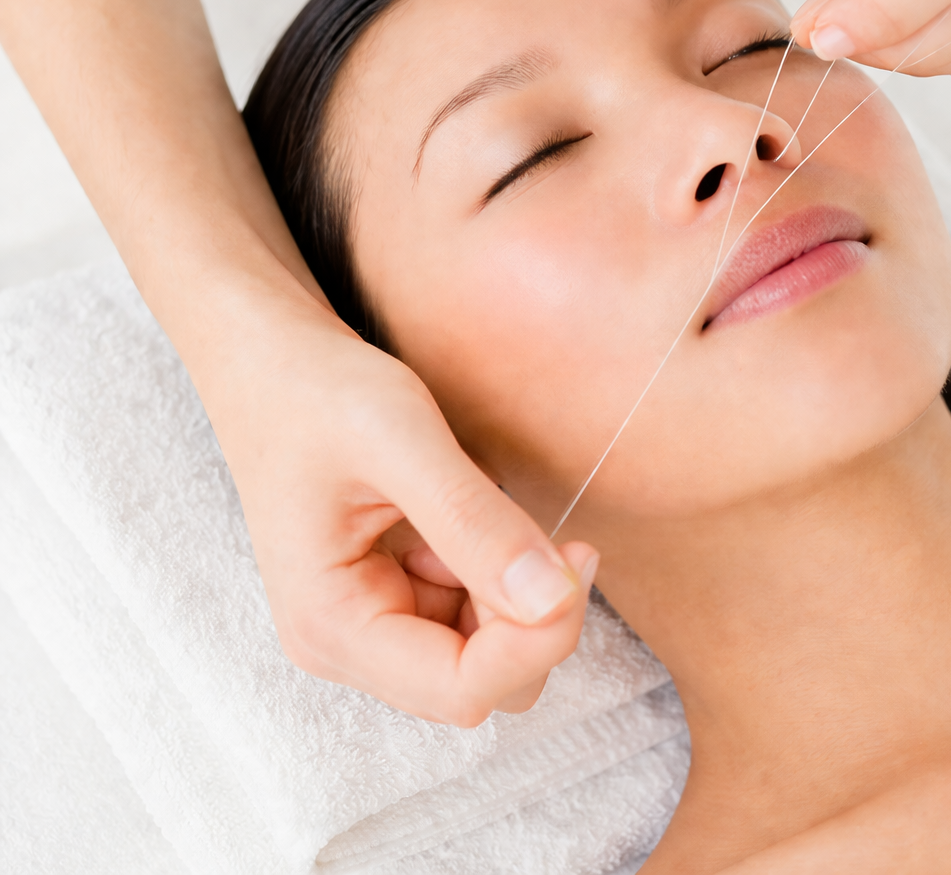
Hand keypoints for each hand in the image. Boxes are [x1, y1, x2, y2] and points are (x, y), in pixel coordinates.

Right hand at [216, 296, 598, 726]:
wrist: (271, 361)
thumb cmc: (315, 391)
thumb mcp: (401, 440)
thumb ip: (475, 522)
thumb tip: (552, 600)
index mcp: (331, 626)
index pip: (462, 690)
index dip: (537, 641)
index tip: (577, 559)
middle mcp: (348, 645)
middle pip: (482, 685)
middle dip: (535, 622)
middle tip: (564, 539)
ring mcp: (373, 625)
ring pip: (488, 655)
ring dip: (522, 596)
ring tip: (503, 511)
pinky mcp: (397, 598)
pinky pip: (476, 614)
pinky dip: (503, 574)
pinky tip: (481, 515)